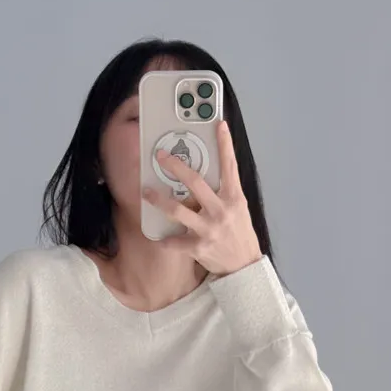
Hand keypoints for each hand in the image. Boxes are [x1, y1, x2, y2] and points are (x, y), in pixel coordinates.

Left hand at [142, 119, 262, 276]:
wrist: (244, 265)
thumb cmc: (238, 233)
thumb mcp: (238, 208)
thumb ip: (224, 191)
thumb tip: (208, 171)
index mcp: (234, 197)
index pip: (230, 165)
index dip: (225, 144)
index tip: (218, 124)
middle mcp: (221, 210)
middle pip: (195, 183)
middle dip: (176, 166)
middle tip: (160, 156)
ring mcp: (210, 229)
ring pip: (178, 211)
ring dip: (159, 200)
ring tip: (146, 192)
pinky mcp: (200, 247)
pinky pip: (175, 241)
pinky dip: (165, 240)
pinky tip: (158, 237)